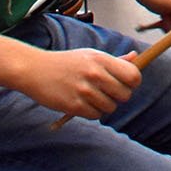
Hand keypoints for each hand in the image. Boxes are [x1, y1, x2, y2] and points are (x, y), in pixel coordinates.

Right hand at [10, 45, 140, 119]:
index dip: (132, 83)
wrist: (34, 69)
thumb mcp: (90, 55)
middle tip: (106, 92)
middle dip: (118, 96)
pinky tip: (81, 102)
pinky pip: (95, 115)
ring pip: (111, 107)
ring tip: (90, 96)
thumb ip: (114, 60)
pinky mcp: (74, 105)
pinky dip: (91, 112)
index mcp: (101, 59)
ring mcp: (84, 90)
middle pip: (125, 95)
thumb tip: (135, 57)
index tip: (125, 84)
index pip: (133, 76)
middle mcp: (95, 74)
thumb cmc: (66, 63)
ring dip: (103, 105)